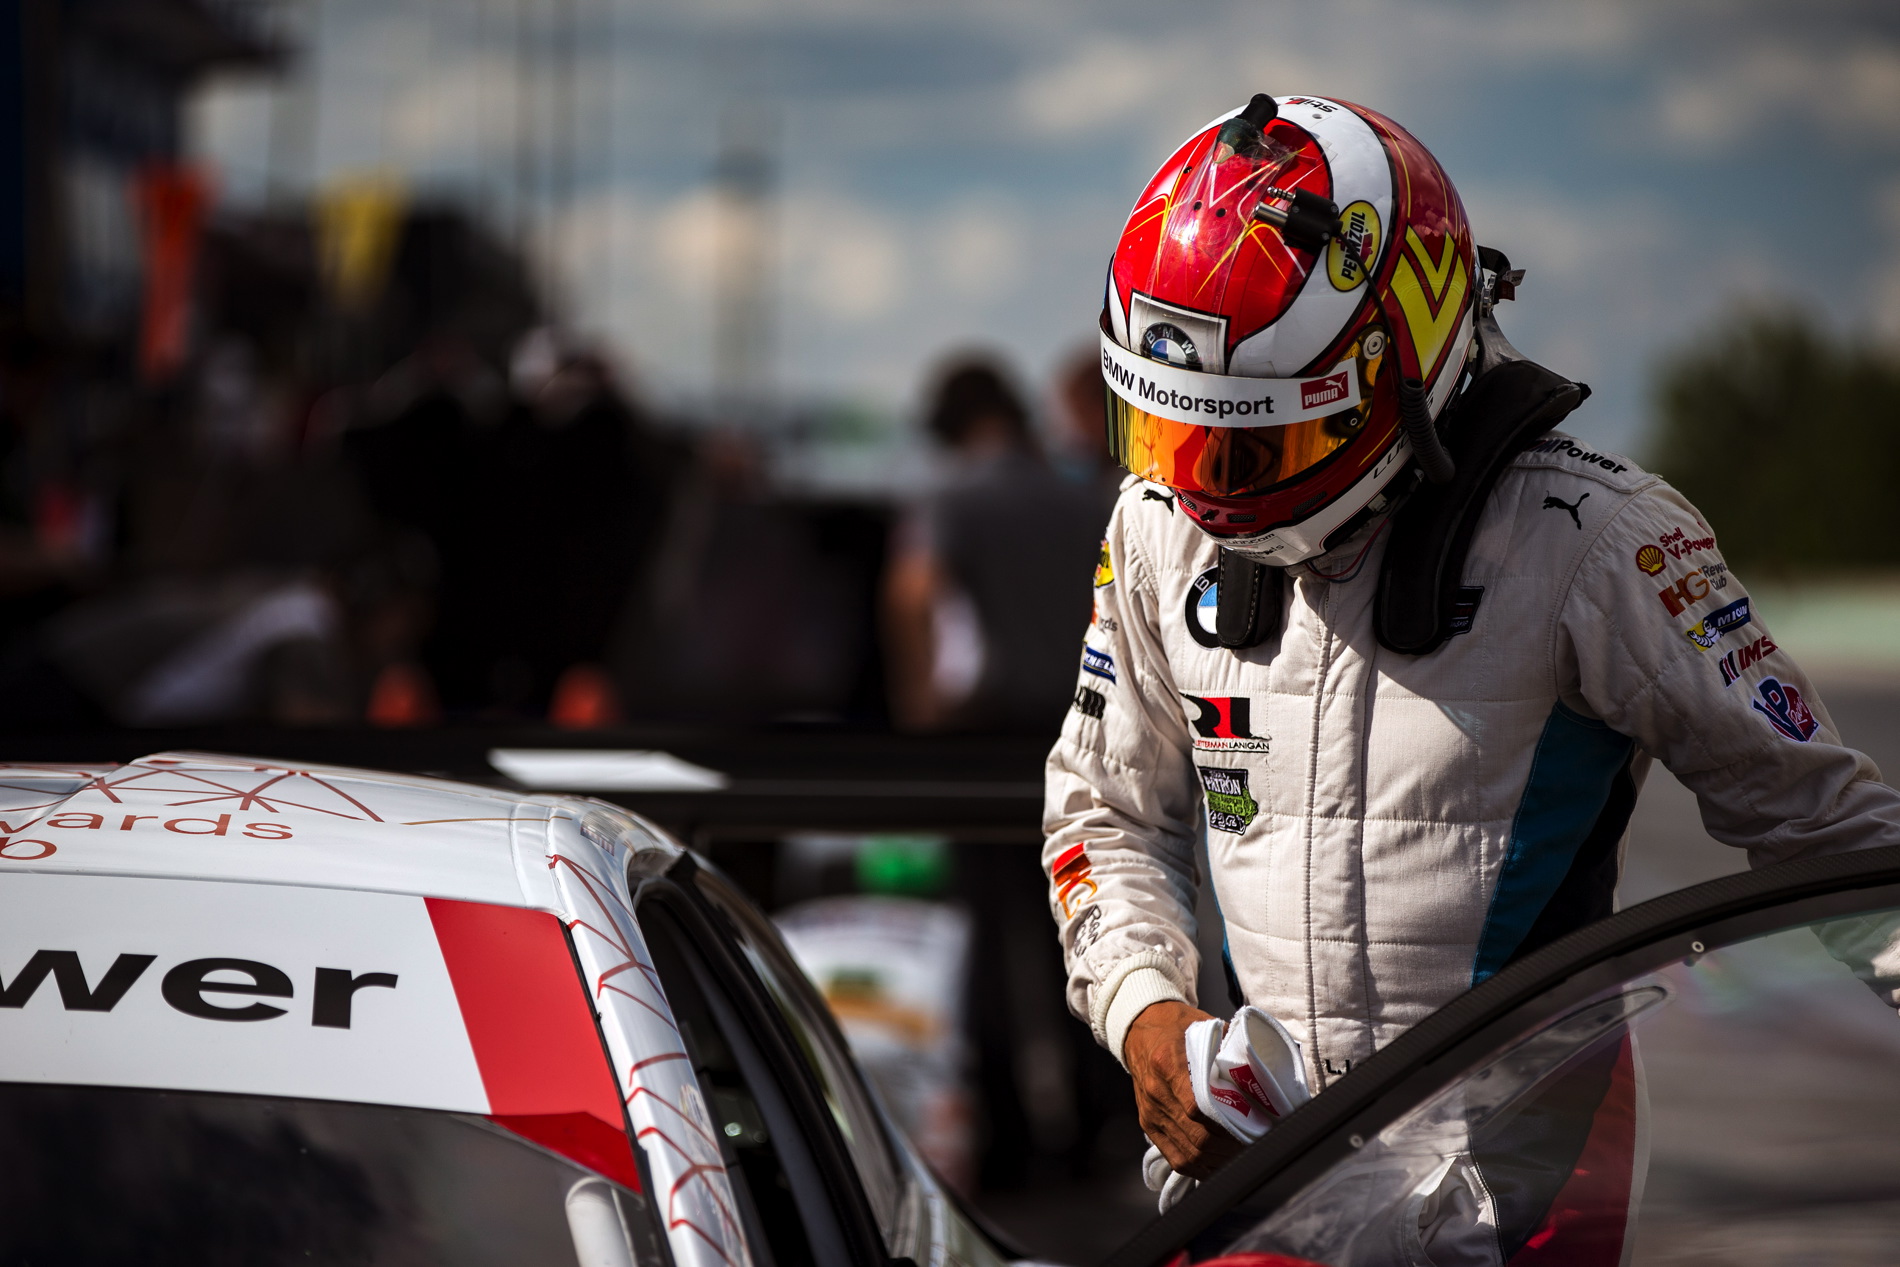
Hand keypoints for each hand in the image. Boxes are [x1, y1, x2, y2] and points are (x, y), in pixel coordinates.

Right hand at [1124, 999, 1244, 1179]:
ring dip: (1217, 1161)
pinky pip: (1175, 1156)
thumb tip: (1261, 1073)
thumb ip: (1231, 1050)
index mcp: (1168, 1063)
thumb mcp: (1207, 1028)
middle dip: (1228, 1148)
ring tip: (1240, 1157)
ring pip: (1187, 1152)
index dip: (1227, 1125)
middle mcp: (1156, 1092)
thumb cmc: (1177, 1027)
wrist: (1141, 1028)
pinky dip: (1199, 1167)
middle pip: (1196, 1136)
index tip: (1252, 1128)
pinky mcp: (1149, 1124)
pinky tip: (1217, 1164)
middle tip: (1254, 1146)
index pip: (1197, 1107)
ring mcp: (1151, 1112)